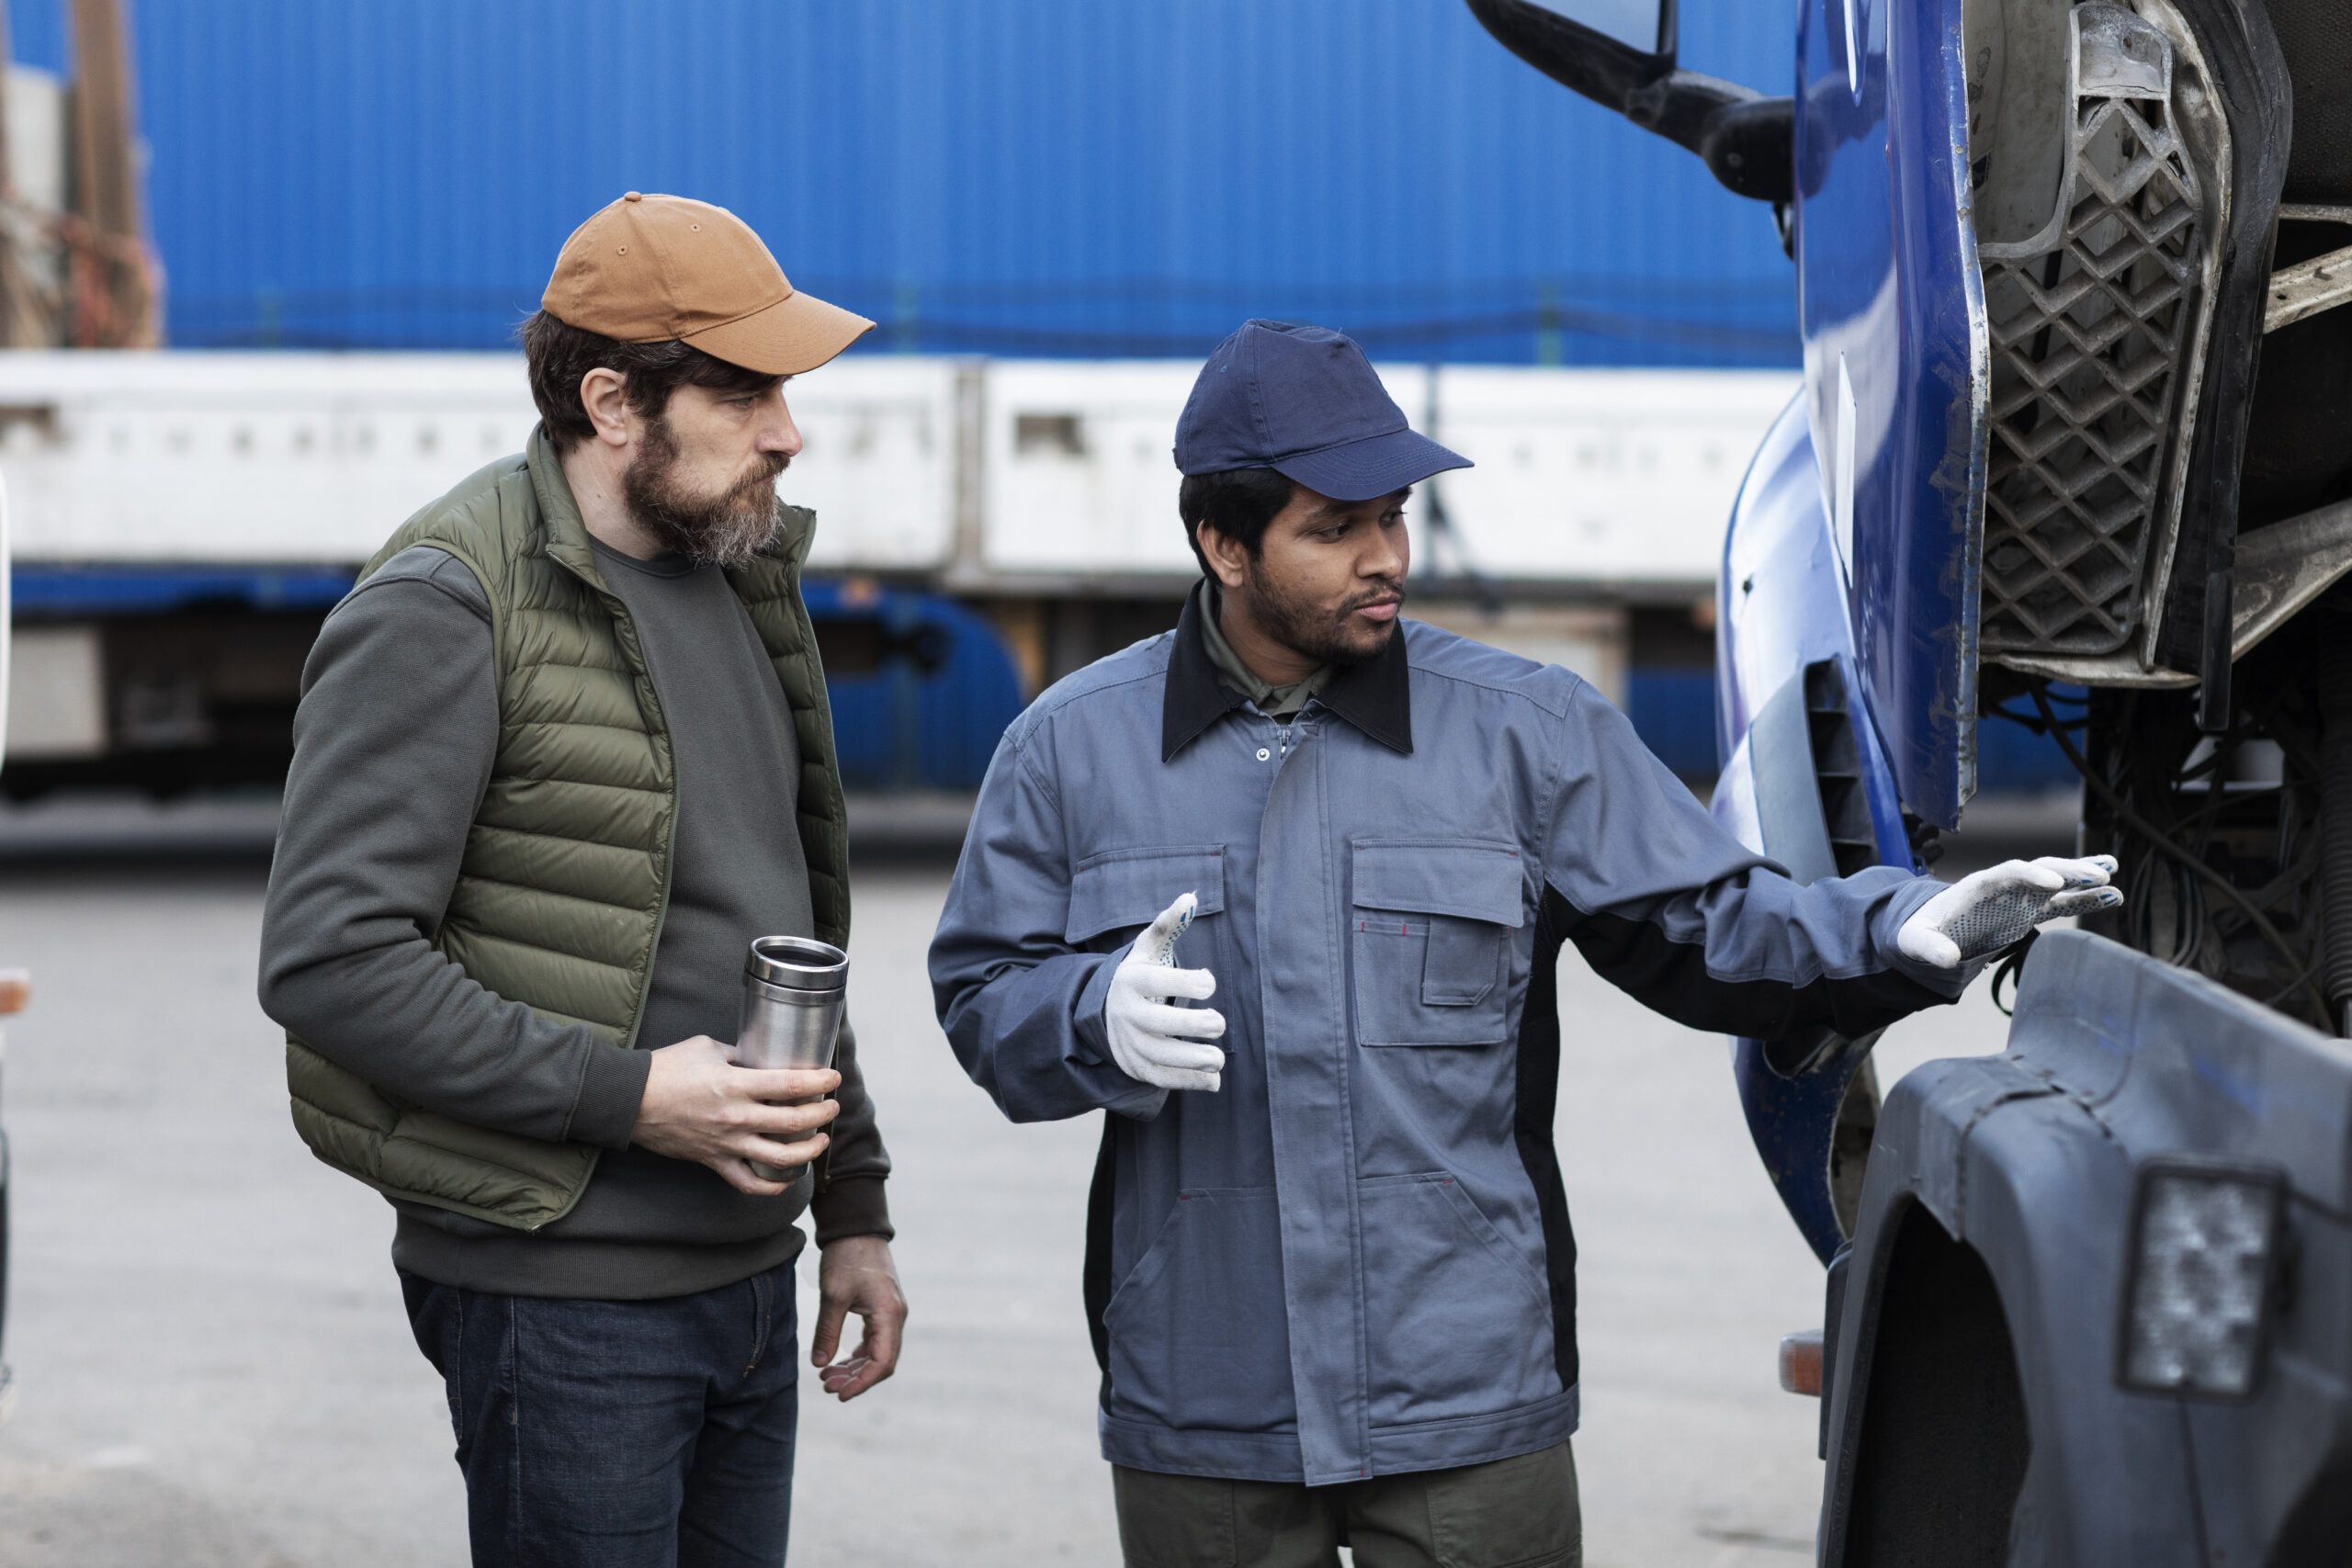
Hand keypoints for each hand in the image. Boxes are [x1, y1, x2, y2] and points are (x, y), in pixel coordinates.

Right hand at [631, 1035, 840, 1195]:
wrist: (630, 1101)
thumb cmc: (666, 1069)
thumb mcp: (708, 1048)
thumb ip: (739, 1055)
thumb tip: (761, 1059)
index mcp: (736, 1085)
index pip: (791, 1086)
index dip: (820, 1082)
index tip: (833, 1077)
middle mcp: (736, 1118)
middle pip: (794, 1122)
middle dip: (822, 1114)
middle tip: (832, 1106)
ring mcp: (726, 1144)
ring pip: (780, 1158)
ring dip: (808, 1151)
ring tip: (820, 1140)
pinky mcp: (714, 1161)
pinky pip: (748, 1182)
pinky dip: (772, 1185)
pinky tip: (787, 1178)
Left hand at [812, 1235, 905, 1401]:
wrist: (857, 1228)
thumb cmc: (847, 1257)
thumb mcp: (833, 1295)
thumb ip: (827, 1331)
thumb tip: (820, 1365)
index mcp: (889, 1314)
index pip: (882, 1362)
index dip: (862, 1383)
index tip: (839, 1395)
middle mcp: (896, 1317)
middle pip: (882, 1362)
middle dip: (856, 1379)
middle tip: (826, 1386)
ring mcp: (891, 1313)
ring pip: (878, 1354)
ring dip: (855, 1369)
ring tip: (826, 1377)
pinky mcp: (882, 1310)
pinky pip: (874, 1342)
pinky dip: (857, 1356)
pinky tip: (837, 1362)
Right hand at [1103, 892, 1227, 1091]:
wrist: (1104, 1014)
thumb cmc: (1138, 975)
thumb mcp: (1148, 948)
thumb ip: (1169, 923)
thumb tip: (1190, 897)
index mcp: (1130, 981)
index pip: (1158, 982)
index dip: (1190, 982)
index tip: (1210, 983)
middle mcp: (1126, 1013)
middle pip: (1159, 1023)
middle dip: (1194, 1025)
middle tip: (1219, 1023)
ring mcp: (1129, 1043)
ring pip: (1160, 1056)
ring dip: (1193, 1060)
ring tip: (1218, 1058)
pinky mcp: (1135, 1067)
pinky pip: (1161, 1079)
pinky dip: (1188, 1082)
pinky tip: (1212, 1079)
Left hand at [1896, 855, 2122, 968]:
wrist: (1929, 929)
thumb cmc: (1921, 933)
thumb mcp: (1915, 941)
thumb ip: (1929, 948)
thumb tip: (1948, 959)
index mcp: (1976, 888)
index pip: (2006, 873)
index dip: (2029, 875)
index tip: (2054, 883)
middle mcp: (2003, 886)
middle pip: (2038, 870)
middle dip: (2068, 871)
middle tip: (2101, 874)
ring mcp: (2019, 896)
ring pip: (2056, 881)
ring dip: (2084, 877)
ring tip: (2114, 873)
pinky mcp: (2030, 910)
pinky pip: (2063, 902)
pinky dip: (2086, 899)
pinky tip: (2113, 896)